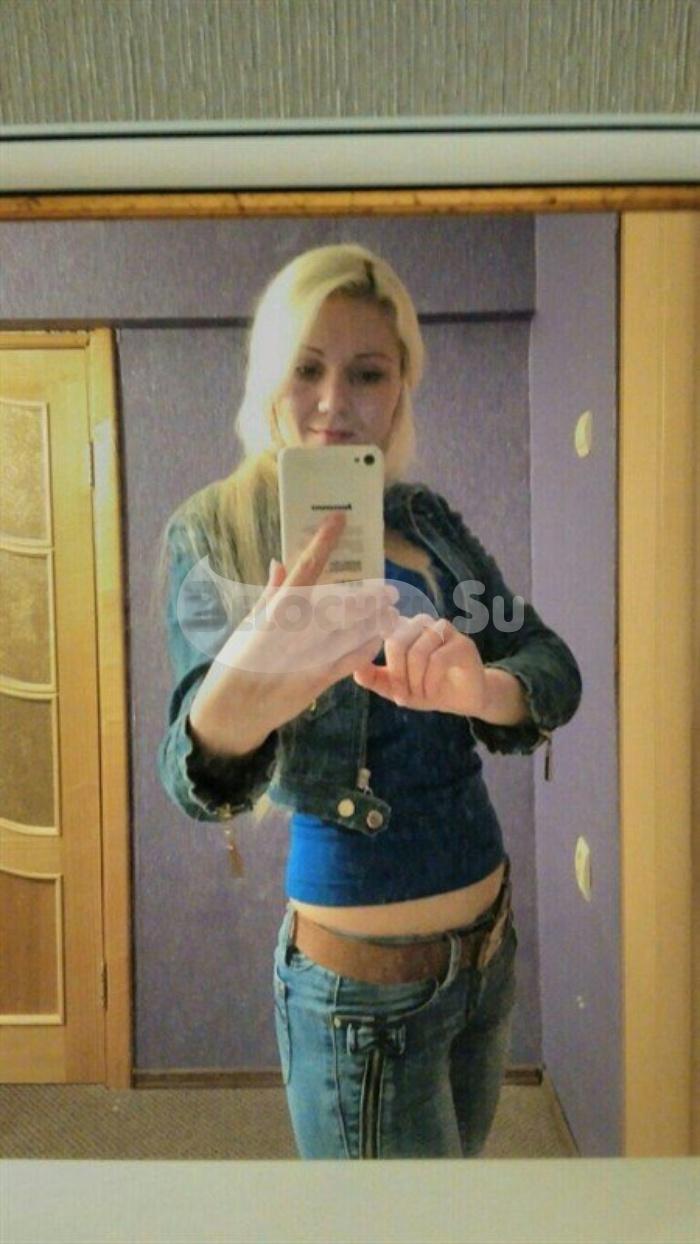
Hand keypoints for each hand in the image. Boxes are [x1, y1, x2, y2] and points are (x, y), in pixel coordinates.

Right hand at [190, 511, 399, 751]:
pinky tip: (379, 637)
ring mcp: (310, 656)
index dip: (323, 541)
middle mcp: (297, 629)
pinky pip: (352, 659)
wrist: (233, 709)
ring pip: (354, 631)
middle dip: (369, 595)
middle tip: (387, 589)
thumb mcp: (247, 623)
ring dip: (377, 619)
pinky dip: (368, 646)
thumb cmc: (236, 662)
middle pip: (343, 603)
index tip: (339, 519)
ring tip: (391, 611)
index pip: (305, 567)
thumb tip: (281, 563)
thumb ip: (269, 594)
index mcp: (276, 610)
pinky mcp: (319, 679)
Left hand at [352, 611, 488, 716]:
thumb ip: (376, 679)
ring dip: (416, 681)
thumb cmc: (429, 688)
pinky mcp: (462, 643)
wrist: (465, 699)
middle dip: (397, 676)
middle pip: (397, 642)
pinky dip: (431, 681)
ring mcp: (443, 631)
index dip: (373, 644)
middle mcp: (422, 623)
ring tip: (420, 695)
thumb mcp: (397, 688)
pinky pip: (438, 660)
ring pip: (417, 652)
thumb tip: (356, 670)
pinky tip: (431, 692)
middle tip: (401, 697)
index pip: (382, 628)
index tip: (370, 665)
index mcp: (404, 629)